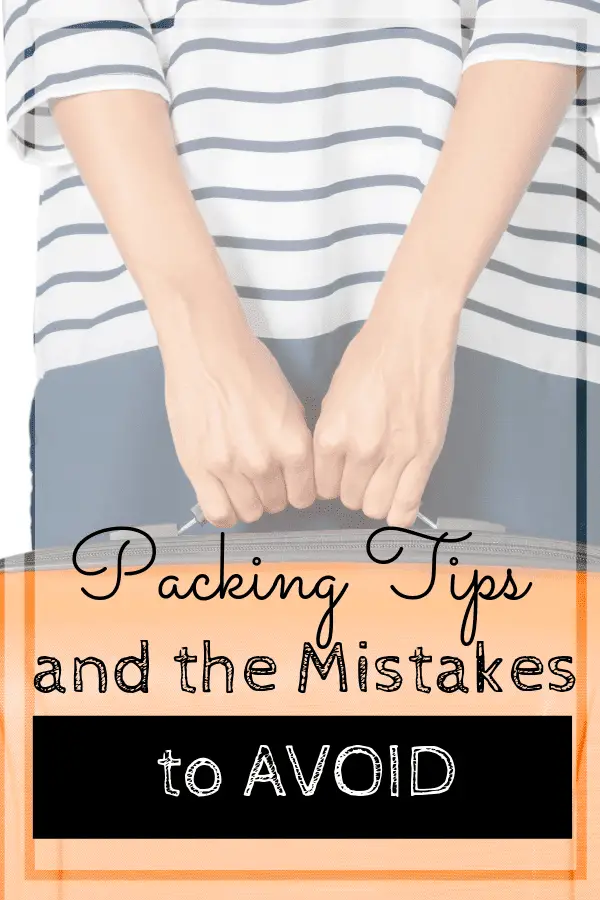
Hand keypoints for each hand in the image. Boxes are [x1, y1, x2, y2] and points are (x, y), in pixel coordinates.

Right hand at [163, 327, 315, 527]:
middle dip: (273, 493)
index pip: (304, 494)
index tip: (289, 483)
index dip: (298, 489)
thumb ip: (294, 440)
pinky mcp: (198, 470)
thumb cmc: (249, 367)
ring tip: (242, 483)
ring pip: (249, 512)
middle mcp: (264, 462)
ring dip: (249, 502)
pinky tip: (225, 497)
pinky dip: (226, 513)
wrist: (206, 351)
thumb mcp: (290, 402)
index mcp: (293, 445)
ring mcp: (229, 469)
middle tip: (262, 476)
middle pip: (277, 504)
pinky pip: (218, 512)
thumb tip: (296, 467)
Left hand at [313, 296, 458, 525]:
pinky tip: (399, 500)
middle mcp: (361, 451)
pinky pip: (408, 504)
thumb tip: (334, 465)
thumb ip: (333, 436)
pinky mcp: (425, 455)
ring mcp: (396, 455)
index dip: (331, 482)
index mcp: (332, 435)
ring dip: (376, 498)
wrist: (411, 336)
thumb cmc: (370, 356)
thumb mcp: (334, 397)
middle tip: (363, 472)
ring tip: (382, 480)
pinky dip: (401, 511)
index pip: (323, 487)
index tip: (340, 472)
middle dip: (353, 489)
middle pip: (350, 500)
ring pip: (377, 507)